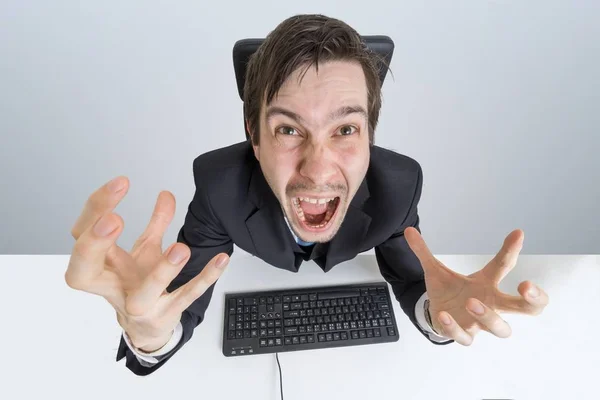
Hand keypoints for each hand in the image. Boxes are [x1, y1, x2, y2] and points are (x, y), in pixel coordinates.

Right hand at [65, 176, 229, 350]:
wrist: (147, 327)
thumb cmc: (137, 285)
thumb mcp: (146, 251)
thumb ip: (156, 223)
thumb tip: (166, 194)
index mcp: (102, 266)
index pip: (81, 235)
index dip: (95, 210)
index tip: (121, 184)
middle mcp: (112, 288)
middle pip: (82, 272)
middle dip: (93, 245)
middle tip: (114, 219)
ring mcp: (138, 306)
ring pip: (143, 294)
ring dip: (162, 271)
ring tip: (181, 248)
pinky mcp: (166, 315)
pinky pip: (185, 297)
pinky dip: (204, 278)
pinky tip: (221, 259)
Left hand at [405, 227, 548, 345]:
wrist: (438, 315)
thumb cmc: (449, 292)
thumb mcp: (436, 270)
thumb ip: (423, 251)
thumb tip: (408, 230)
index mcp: (487, 284)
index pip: (504, 266)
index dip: (511, 250)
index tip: (517, 233)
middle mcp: (491, 304)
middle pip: (528, 309)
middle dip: (534, 300)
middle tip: (527, 287)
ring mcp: (479, 323)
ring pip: (501, 328)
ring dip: (489, 316)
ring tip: (472, 301)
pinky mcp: (464, 335)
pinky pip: (465, 337)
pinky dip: (456, 327)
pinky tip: (445, 314)